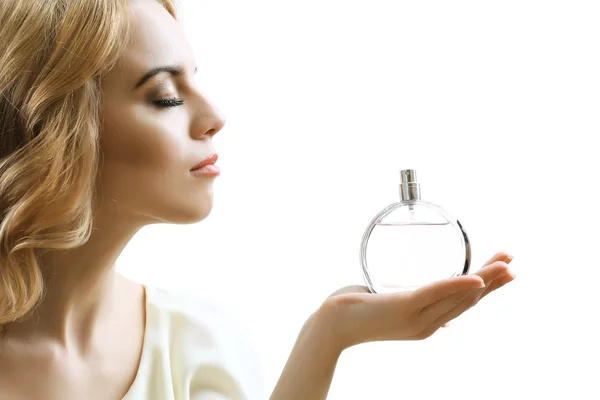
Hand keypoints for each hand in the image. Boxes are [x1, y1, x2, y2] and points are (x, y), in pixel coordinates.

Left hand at [317, 252, 514, 351]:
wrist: (331, 324)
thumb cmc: (357, 310)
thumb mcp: (392, 307)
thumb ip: (415, 305)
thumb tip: (439, 311)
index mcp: (427, 323)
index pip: (464, 305)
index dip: (487, 289)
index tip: (504, 272)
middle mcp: (427, 325)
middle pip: (467, 301)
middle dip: (493, 280)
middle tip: (512, 263)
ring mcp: (416, 318)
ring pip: (458, 296)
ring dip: (485, 279)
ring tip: (504, 265)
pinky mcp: (403, 306)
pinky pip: (435, 293)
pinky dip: (457, 285)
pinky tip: (476, 278)